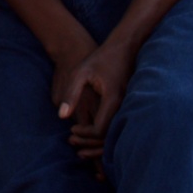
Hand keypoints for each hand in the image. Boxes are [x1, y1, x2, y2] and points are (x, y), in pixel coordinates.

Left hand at [56, 39, 139, 160]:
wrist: (123, 48)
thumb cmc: (99, 59)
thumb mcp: (80, 73)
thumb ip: (71, 94)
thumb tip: (62, 117)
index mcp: (113, 99)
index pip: (100, 130)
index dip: (84, 134)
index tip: (72, 129)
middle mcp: (125, 107)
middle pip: (109, 138)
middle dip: (89, 144)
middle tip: (72, 141)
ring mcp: (130, 108)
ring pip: (115, 135)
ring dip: (97, 143)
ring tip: (78, 144)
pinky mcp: (130, 107)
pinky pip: (119, 128)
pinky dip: (105, 136)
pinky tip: (91, 134)